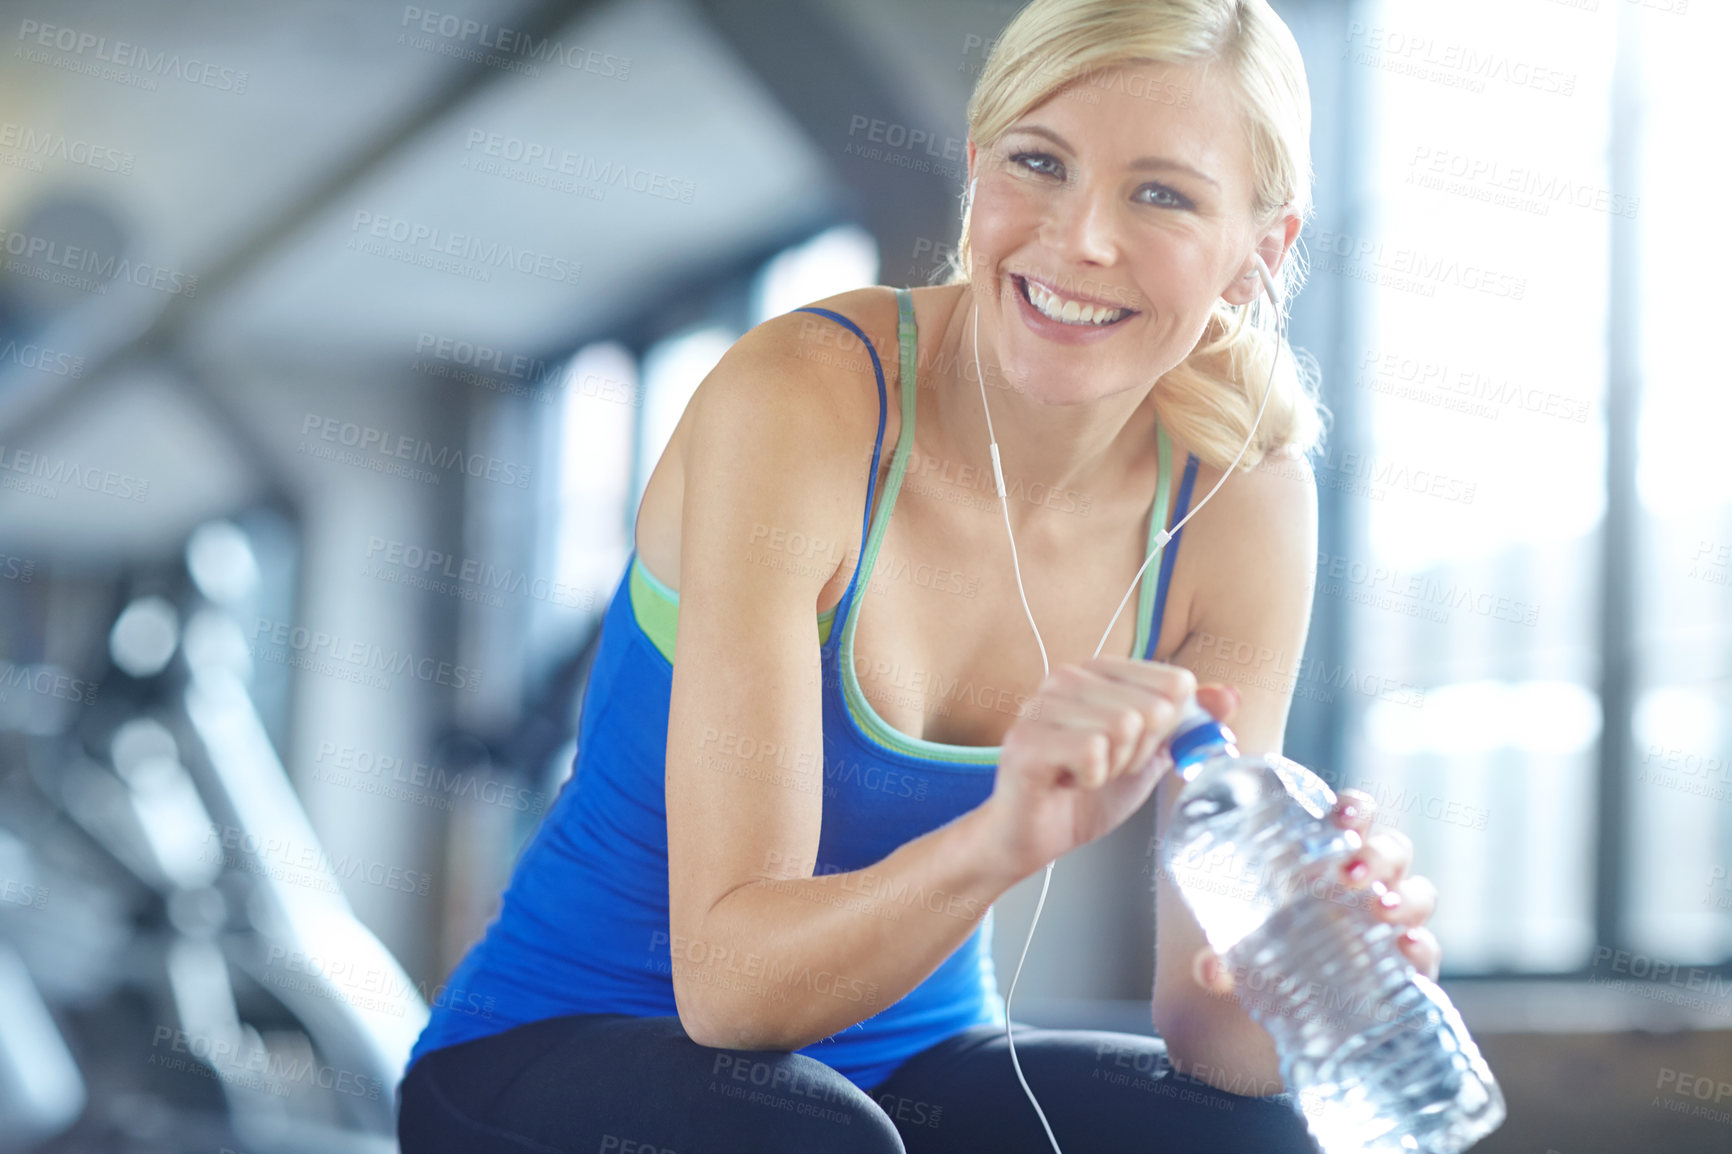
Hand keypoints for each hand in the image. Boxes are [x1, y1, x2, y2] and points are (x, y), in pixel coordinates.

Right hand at [980, 661, 1239, 881]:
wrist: (1031, 837)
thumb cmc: (1083, 795)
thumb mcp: (1149, 755)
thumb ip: (1187, 723)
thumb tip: (1229, 695)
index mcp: (1099, 671)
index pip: (1176, 684)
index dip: (1168, 730)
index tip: (1132, 750)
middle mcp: (1066, 677)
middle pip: (1153, 707)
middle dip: (1140, 753)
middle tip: (1105, 767)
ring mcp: (1042, 704)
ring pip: (1124, 727)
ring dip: (1113, 768)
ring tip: (1083, 774)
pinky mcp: (1027, 739)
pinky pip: (1093, 752)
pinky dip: (1090, 780)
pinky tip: (1067, 781)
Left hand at [1189, 787, 1441, 995]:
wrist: (1286, 1018)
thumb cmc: (1267, 956)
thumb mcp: (1237, 949)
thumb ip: (1221, 958)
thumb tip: (1211, 970)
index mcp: (1329, 858)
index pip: (1354, 817)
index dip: (1355, 809)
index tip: (1339, 817)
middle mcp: (1368, 886)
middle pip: (1392, 851)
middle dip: (1379, 854)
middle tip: (1349, 872)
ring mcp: (1390, 926)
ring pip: (1417, 894)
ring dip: (1405, 897)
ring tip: (1380, 909)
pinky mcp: (1406, 969)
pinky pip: (1426, 952)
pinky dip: (1423, 947)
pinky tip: (1407, 947)